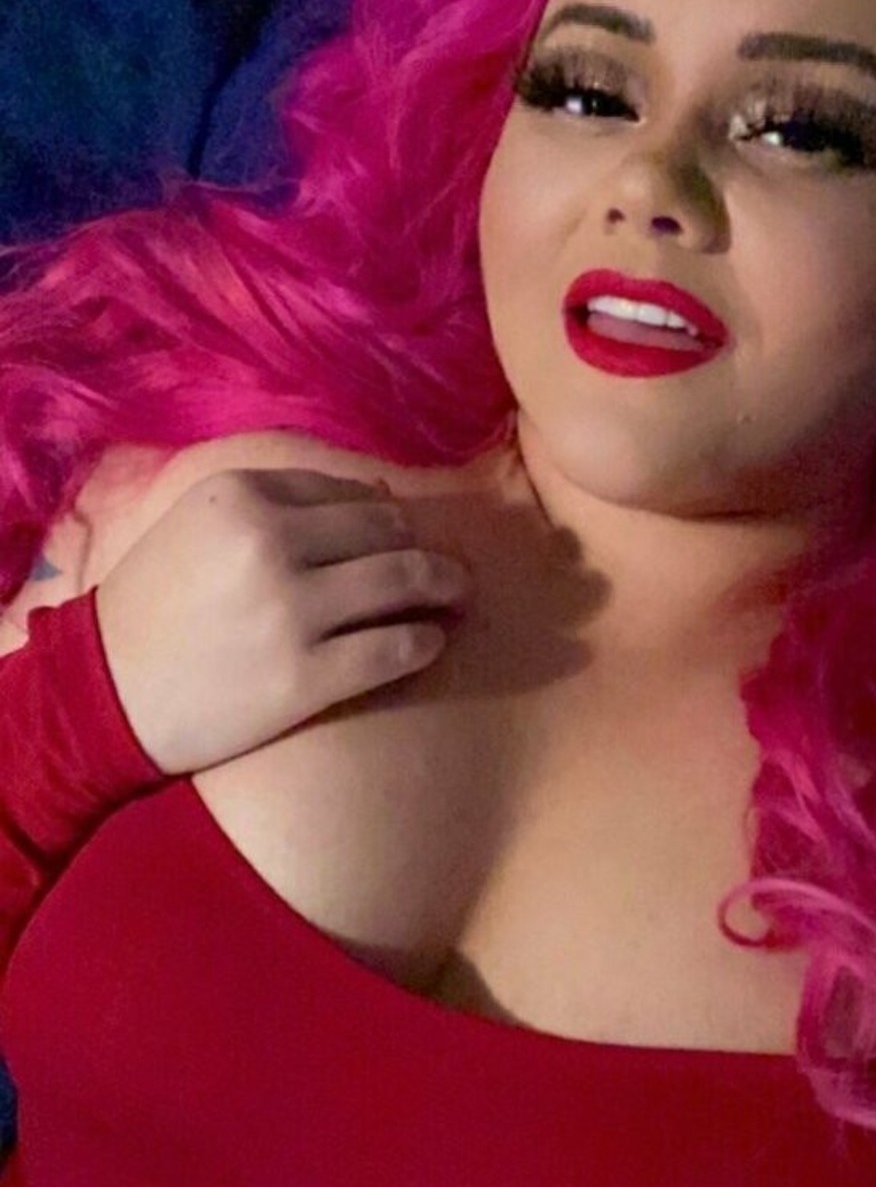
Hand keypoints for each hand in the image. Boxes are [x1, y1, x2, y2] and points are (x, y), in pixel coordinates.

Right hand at [94, 467, 472, 774]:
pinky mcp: (306, 677)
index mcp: (241, 495)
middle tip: (447, 564)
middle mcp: (270, 542)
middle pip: (384, 530)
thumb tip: (380, 493)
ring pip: (402, 581)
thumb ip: (277, 500)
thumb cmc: (153, 606)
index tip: (401, 532)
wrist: (104, 694)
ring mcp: (292, 612)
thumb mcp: (197, 524)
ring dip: (444, 584)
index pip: (347, 492)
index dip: (383, 512)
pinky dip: (424, 641)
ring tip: (459, 594)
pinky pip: (393, 649)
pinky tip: (430, 642)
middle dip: (422, 545)